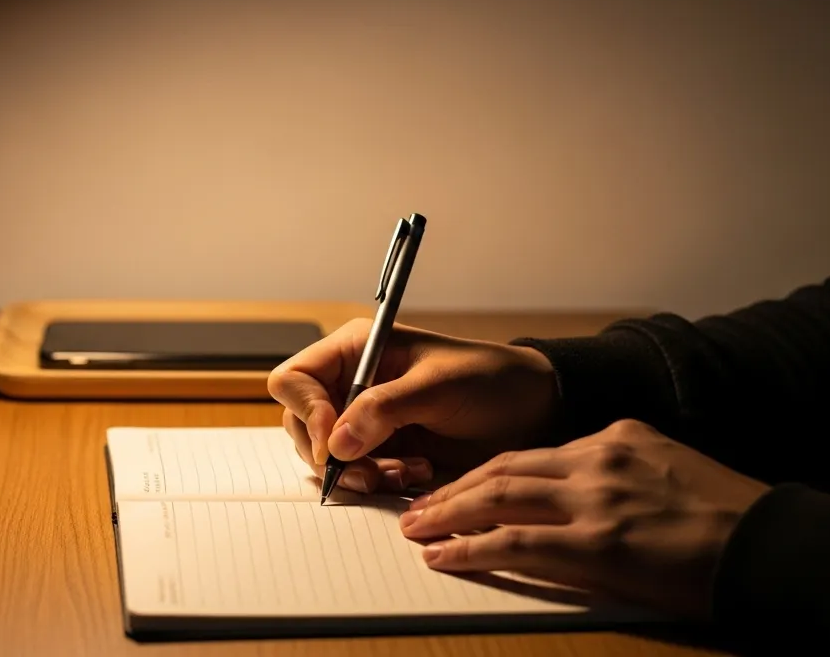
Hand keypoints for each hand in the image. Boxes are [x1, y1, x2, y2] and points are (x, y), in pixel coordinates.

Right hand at [267, 318, 560, 494]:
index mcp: (357, 349)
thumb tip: (336, 442)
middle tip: (370, 472)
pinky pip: (357, 474)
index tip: (334, 442)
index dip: (305, 411)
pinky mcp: (382, 450)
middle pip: (301, 423)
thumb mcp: (438, 387)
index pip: (296, 379)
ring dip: (359, 472)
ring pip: (325, 455)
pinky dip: (378, 481)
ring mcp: (365, 419)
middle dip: (330, 453)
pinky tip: (415, 474)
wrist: (533, 411)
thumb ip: (384, 409)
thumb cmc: (490, 380)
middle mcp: (352, 383)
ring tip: (405, 471)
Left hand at [399, 419, 770, 619]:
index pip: (533, 454)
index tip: (459, 487)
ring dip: (448, 514)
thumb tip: (575, 497)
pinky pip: (515, 542)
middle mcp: (599, 458)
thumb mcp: (669, 472)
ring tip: (416, 529)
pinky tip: (444, 557)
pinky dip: (471, 549)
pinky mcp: (597, 543)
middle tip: (418, 508)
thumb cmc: (732, 519)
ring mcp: (596, 499)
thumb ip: (619, 475)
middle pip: (505, 468)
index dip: (487, 473)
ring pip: (499, 497)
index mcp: (617, 438)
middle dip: (454, 489)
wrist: (776, 545)